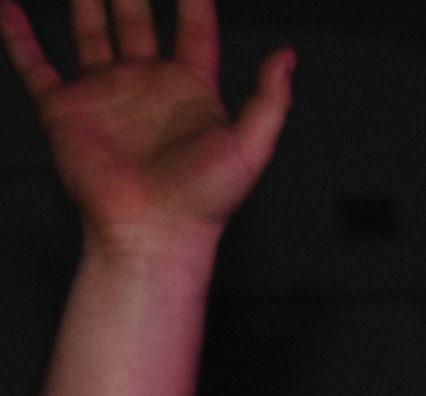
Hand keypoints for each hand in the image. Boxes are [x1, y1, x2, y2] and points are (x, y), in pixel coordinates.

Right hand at [0, 0, 290, 254]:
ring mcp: (103, 93)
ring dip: (86, 0)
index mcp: (189, 90)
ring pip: (89, 31)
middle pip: (136, 20)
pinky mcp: (64, 108)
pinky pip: (34, 62)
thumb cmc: (204, 202)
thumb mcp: (250, 147)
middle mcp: (144, 84)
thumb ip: (270, 100)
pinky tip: (7, 6)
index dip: (194, 0)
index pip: (194, 30)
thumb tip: (287, 55)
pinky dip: (18, 34)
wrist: (153, 232)